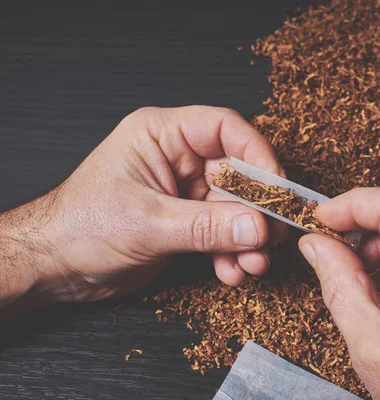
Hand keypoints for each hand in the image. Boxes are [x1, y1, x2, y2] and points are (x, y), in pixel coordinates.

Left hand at [0, 106, 286, 310]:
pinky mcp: (185, 220)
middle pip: (237, 172)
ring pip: (234, 208)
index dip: (257, 155)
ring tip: (254, 264)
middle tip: (273, 237)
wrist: (53, 266)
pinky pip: (221, 232)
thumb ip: (206, 226)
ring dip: (247, 238)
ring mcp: (183, 190)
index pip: (225, 129)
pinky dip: (231, 253)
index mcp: (162, 135)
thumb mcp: (148, 224)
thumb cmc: (80, 228)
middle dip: (256, 210)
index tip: (277, 189)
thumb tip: (258, 227)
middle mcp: (177, 157)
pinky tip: (233, 272)